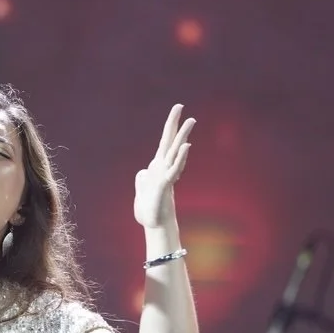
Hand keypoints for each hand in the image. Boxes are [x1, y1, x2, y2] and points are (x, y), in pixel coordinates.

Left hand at [134, 104, 194, 229]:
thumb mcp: (141, 190)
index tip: (178, 114)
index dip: (170, 129)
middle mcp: (164, 168)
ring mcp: (166, 175)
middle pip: (170, 141)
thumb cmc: (148, 210)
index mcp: (157, 167)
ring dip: (183, 136)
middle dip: (175, 123)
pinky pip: (174, 169)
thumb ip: (142, 178)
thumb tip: (143, 172)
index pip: (165, 144)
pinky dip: (181, 158)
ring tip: (192, 120)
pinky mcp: (166, 186)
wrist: (152, 226)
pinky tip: (186, 146)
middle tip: (180, 106)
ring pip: (176, 152)